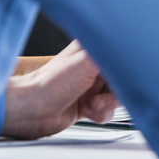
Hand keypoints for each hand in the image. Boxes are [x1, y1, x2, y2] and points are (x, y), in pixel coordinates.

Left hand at [0, 40, 117, 139]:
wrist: (28, 112)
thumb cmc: (50, 84)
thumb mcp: (87, 61)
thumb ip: (112, 52)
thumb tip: (130, 45)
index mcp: (92, 48)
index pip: (121, 54)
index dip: (124, 67)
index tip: (121, 76)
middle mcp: (93, 66)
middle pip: (122, 76)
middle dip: (116, 89)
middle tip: (103, 93)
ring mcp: (90, 85)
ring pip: (117, 95)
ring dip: (108, 103)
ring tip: (93, 105)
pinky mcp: (88, 104)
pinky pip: (107, 110)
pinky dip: (102, 113)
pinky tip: (89, 112)